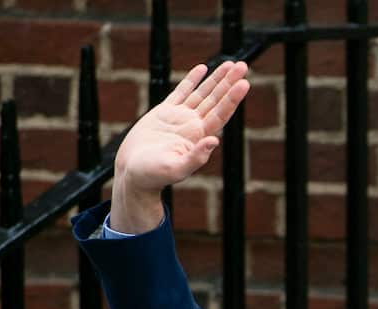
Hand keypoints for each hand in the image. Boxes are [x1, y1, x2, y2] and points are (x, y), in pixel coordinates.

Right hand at [111, 60, 250, 231]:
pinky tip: (202, 69)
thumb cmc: (154, 176)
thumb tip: (215, 141)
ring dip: (216, 79)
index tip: (244, 83)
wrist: (133, 173)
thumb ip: (196, 158)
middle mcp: (193, 126)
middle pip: (216, 100)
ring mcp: (180, 118)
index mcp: (199, 137)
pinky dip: (192, 80)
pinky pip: (182, 92)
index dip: (232, 99)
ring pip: (202, 93)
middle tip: (243, 66)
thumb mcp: (176, 169)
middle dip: (229, 83)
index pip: (220, 114)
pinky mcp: (164, 113)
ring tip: (231, 64)